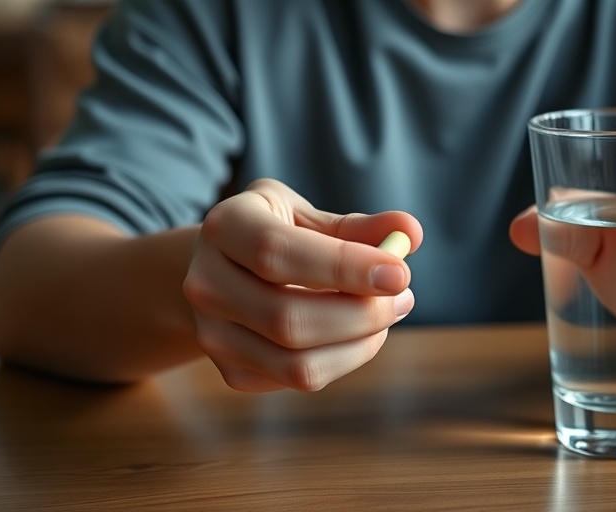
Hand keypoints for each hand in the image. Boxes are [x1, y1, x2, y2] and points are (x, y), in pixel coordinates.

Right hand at [183, 178, 422, 390]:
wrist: (224, 270)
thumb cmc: (278, 233)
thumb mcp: (309, 215)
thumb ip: (358, 226)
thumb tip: (410, 231)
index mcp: (224, 228)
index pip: (277, 253)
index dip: (344, 266)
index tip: (400, 273)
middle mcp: (206, 284)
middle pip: (288, 319)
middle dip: (361, 314)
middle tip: (404, 295)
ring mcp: (213, 335)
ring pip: (297, 363)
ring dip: (361, 343)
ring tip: (389, 312)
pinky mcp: (231, 371)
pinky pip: (301, 379)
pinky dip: (345, 358)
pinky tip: (358, 332)